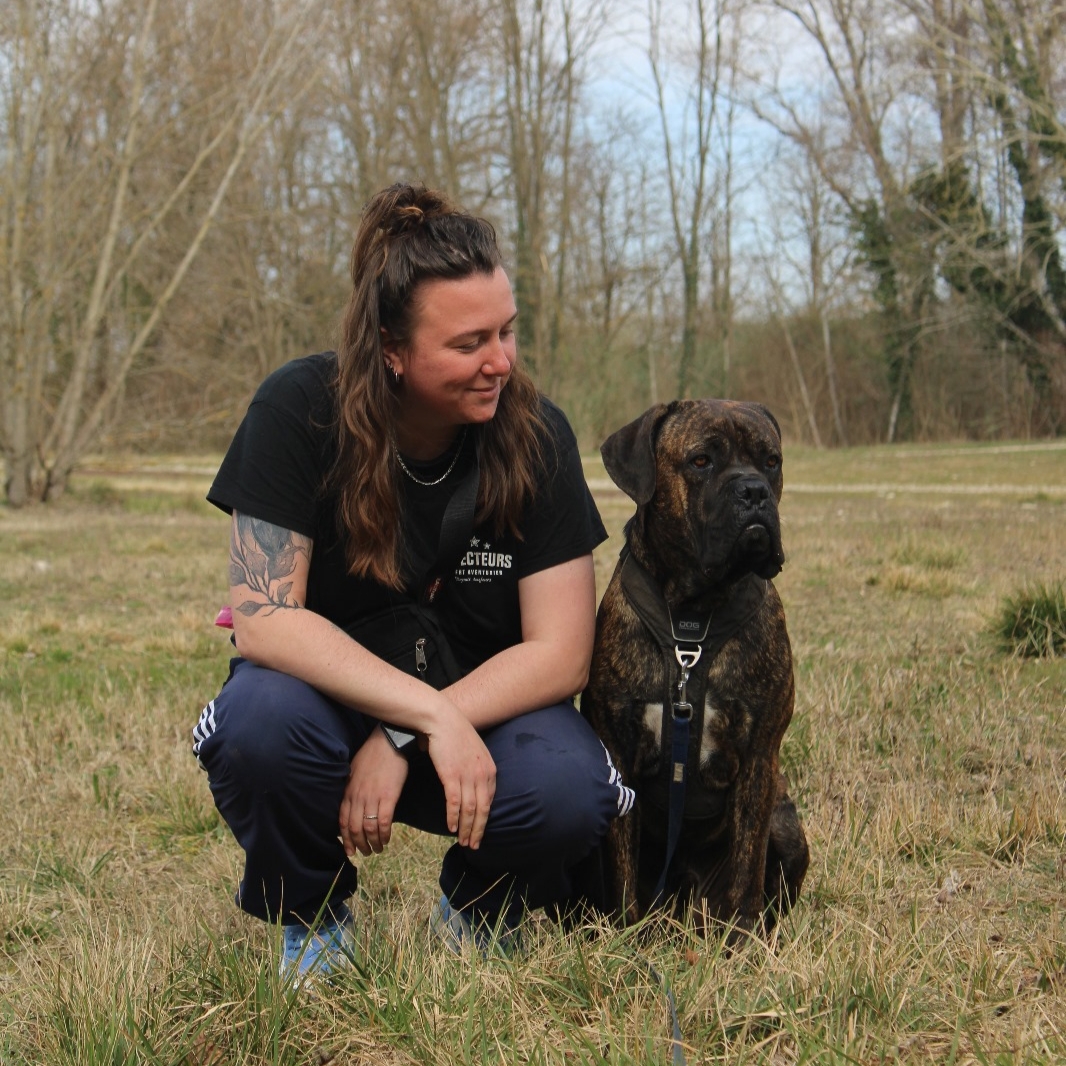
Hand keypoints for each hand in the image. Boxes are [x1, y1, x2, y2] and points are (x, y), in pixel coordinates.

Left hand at [339, 727, 408, 856]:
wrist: (389, 741)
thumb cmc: (373, 754)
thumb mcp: (355, 771)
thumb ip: (352, 788)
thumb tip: (352, 802)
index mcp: (349, 792)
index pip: (342, 822)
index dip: (345, 839)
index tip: (349, 851)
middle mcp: (358, 797)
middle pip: (354, 829)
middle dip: (359, 845)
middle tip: (365, 853)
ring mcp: (372, 797)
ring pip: (368, 829)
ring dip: (373, 843)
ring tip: (378, 849)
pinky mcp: (388, 797)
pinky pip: (383, 822)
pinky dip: (384, 834)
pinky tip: (387, 839)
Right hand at [424, 708, 495, 849]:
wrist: (441, 718)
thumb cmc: (455, 733)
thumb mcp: (473, 751)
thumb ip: (476, 768)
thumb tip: (471, 783)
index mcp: (490, 769)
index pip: (490, 801)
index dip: (485, 819)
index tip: (480, 831)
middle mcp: (482, 774)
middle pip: (483, 810)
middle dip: (478, 830)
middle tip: (474, 845)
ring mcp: (468, 775)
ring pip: (470, 810)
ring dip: (466, 829)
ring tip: (463, 842)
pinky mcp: (452, 775)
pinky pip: (454, 803)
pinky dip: (453, 817)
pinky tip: (451, 827)